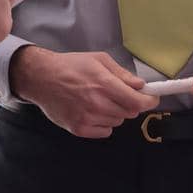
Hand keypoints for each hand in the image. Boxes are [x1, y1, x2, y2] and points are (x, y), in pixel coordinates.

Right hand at [10, 47, 158, 138]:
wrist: (41, 78)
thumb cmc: (71, 66)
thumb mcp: (99, 60)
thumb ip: (122, 74)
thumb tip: (140, 85)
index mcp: (104, 84)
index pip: (137, 102)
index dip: (149, 101)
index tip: (151, 98)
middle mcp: (97, 103)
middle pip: (129, 113)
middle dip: (129, 103)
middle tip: (118, 94)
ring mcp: (87, 118)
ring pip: (118, 122)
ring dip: (115, 113)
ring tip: (100, 100)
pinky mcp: (79, 129)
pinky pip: (105, 131)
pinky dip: (104, 123)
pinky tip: (92, 111)